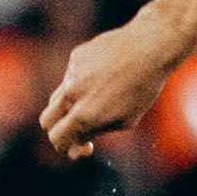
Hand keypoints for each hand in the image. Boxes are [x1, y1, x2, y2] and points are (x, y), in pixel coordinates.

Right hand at [37, 12, 180, 161]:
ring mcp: (71, 74)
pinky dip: (82, 82)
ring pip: (57, 97)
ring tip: (99, 98)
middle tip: (77, 129)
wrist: (150, 48)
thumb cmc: (143, 88)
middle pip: (46, 121)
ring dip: (70, 106)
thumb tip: (77, 143)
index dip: (67, 147)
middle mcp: (71, 95)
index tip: (83, 146)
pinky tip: (106, 75)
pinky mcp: (75, 57)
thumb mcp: (125, 120)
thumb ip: (96, 132)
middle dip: (58, 129)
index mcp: (84, 116)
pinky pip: (71, 76)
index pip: (58, 139)